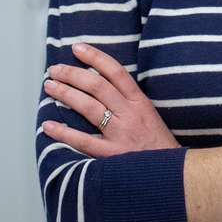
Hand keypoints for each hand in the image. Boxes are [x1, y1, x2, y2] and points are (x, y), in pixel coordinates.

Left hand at [42, 43, 179, 156]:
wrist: (174, 173)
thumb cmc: (158, 144)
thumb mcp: (148, 115)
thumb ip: (128, 101)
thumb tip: (100, 86)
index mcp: (139, 102)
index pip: (116, 72)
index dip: (95, 57)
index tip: (77, 48)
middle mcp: (130, 114)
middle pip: (97, 86)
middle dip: (73, 74)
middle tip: (55, 69)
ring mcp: (120, 134)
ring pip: (89, 107)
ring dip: (66, 94)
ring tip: (50, 86)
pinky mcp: (112, 155)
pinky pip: (83, 141)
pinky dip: (63, 132)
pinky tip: (48, 125)